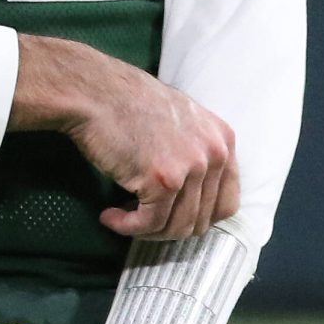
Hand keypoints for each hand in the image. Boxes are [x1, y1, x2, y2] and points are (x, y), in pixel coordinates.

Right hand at [10, 36, 238, 238]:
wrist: (96, 92)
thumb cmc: (128, 104)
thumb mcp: (182, 119)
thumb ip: (198, 151)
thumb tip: (194, 194)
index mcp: (223, 140)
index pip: (227, 202)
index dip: (198, 218)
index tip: (172, 217)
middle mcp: (215, 154)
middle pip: (201, 220)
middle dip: (168, 227)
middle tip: (141, 220)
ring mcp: (191, 168)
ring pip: (177, 227)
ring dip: (147, 231)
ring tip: (122, 217)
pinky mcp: (164, 181)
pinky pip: (149, 223)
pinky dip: (127, 227)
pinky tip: (110, 216)